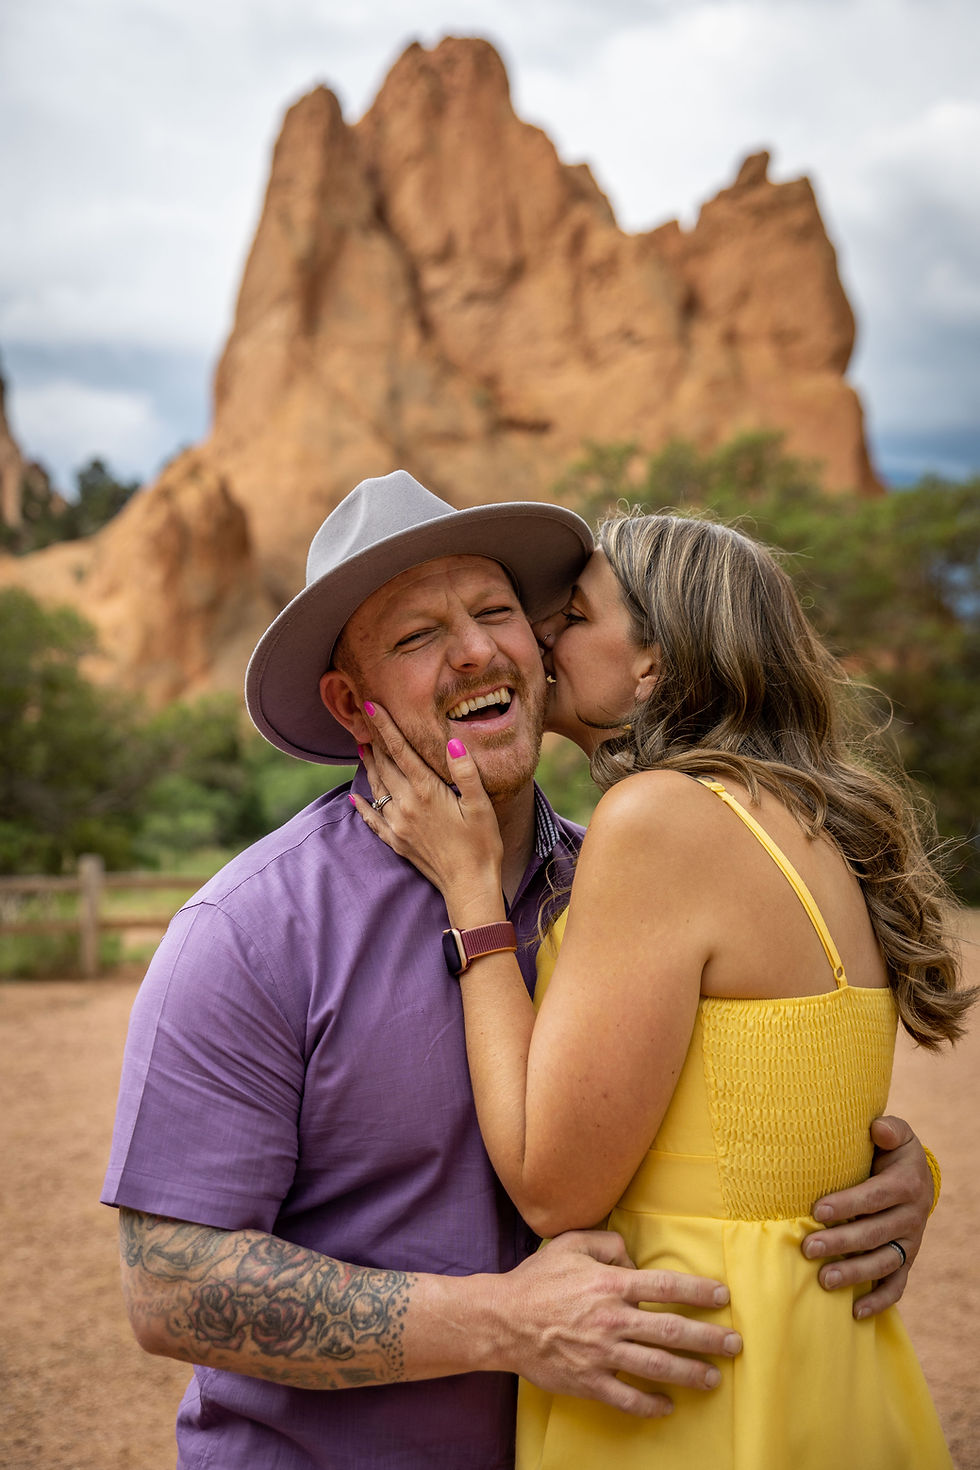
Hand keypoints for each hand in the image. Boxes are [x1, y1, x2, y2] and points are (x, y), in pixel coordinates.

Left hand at [351, 703, 504, 921]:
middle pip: (384, 765)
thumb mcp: (481, 805)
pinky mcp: (397, 842)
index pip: (401, 751)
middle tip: (361, 718)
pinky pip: (372, 820)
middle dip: (373, 740)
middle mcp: (406, 806)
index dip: (385, 726)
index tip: (371, 706)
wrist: (469, 886)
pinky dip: (362, 807)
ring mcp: (398, 825)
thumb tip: (452, 742)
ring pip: (376, 788)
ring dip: (368, 766)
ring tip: (361, 747)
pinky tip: (355, 798)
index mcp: (426, 792)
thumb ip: (466, 772)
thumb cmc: (481, 844)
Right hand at [494, 1230, 740, 1416]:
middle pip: (671, 1331)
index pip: (666, 1287)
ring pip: (656, 1367)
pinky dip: (650, 1405)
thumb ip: (607, 1243)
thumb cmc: (537, 1280)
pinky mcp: (588, 1382)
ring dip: (690, 1373)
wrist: (501, 1320)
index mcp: (610, 1285)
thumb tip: (633, 1259)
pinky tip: (667, 1405)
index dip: (698, 1291)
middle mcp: (612, 1320)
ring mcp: (601, 1354)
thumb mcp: (570, 1243)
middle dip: (709, 1338)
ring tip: (713, 1378)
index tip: (722, 1296)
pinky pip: (626, 1398)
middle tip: (735, 1344)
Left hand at [801, 1116, 932, 1317]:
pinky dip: (879, 1301)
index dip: (848, 1204)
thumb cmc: (891, 1151)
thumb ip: (889, 1129)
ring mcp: (910, 1243)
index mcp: (907, 1185)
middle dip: (841, 1243)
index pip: (876, 1197)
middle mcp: (911, 1217)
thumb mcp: (896, 1134)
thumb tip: (877, 1128)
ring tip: (823, 1280)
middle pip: (875, 1234)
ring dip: (854, 1274)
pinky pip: (897, 1286)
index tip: (817, 1211)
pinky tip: (855, 1312)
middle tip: (807, 1248)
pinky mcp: (906, 1261)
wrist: (916, 1176)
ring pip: (884, 1263)